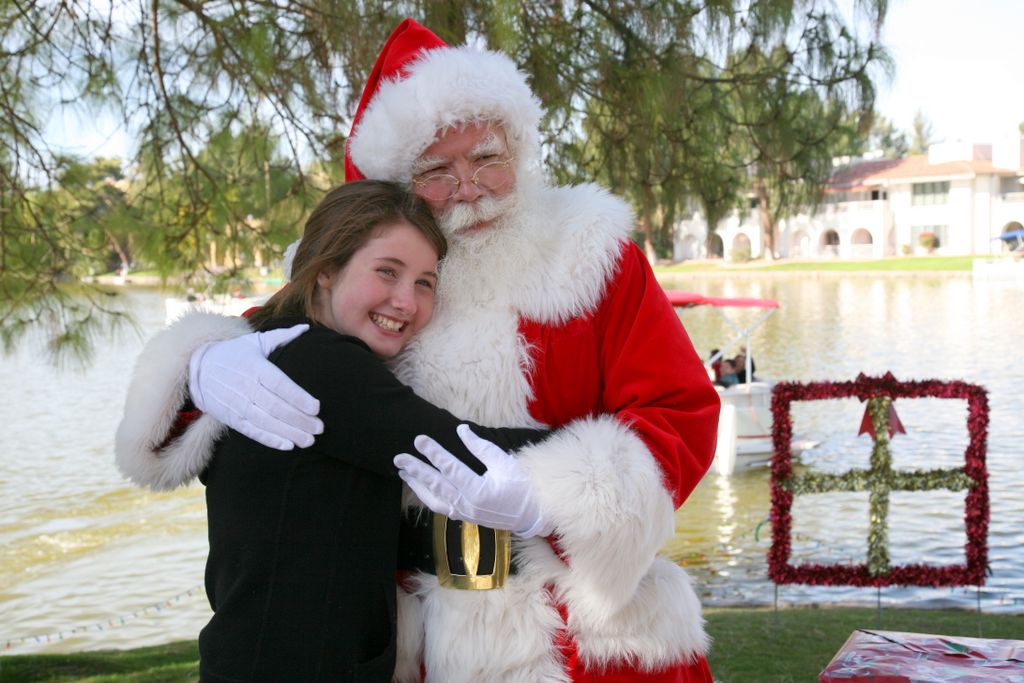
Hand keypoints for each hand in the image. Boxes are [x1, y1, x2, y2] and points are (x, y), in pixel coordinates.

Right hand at [188, 324, 322, 448]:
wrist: (197, 368)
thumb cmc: (233, 353)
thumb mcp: (255, 341)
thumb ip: (282, 337)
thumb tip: (306, 328)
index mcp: (255, 366)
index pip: (280, 384)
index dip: (298, 397)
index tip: (316, 408)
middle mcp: (246, 386)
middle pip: (276, 407)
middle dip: (299, 420)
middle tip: (320, 428)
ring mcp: (237, 403)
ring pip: (266, 422)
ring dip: (288, 433)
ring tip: (309, 441)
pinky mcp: (230, 417)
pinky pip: (251, 431)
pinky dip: (269, 439)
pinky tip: (287, 445)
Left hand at [394, 424, 550, 537]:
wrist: (531, 515)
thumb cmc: (521, 486)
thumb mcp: (504, 463)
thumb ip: (480, 447)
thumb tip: (461, 430)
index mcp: (479, 491)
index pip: (450, 469)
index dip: (434, 453)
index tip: (419, 440)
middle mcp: (468, 505)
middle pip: (436, 485)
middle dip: (416, 470)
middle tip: (399, 458)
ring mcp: (464, 514)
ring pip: (433, 500)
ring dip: (417, 485)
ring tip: (403, 472)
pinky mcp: (463, 517)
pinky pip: (440, 507)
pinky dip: (427, 496)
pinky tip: (419, 487)